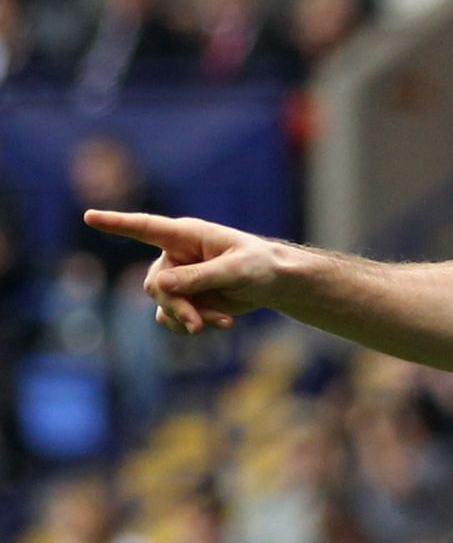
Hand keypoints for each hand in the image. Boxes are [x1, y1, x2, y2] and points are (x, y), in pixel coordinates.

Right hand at [82, 209, 282, 334]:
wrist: (272, 283)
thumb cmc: (258, 265)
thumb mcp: (235, 270)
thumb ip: (200, 276)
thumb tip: (161, 285)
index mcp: (186, 235)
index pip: (146, 227)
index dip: (117, 223)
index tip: (89, 217)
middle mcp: (175, 255)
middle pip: (155, 284)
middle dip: (176, 306)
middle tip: (198, 324)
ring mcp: (177, 279)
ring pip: (163, 304)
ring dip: (187, 318)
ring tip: (222, 323)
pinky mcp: (185, 299)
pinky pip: (172, 318)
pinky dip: (192, 324)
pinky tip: (220, 325)